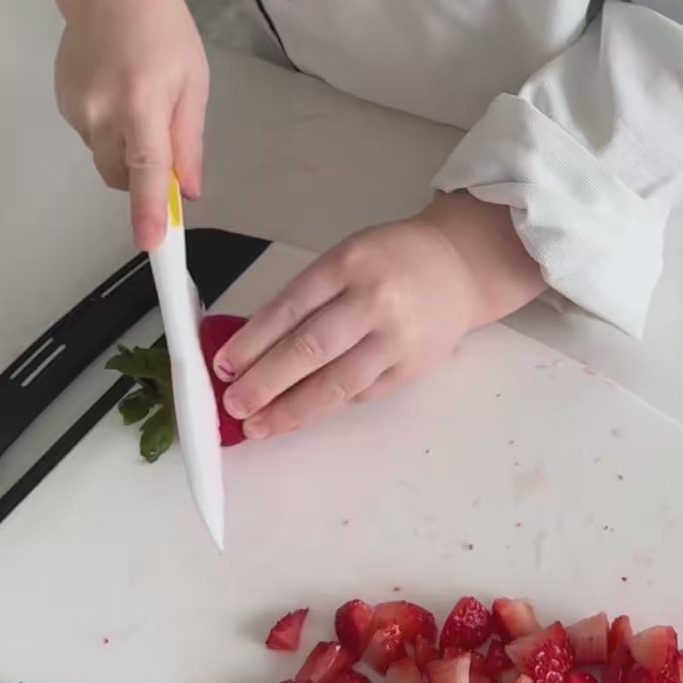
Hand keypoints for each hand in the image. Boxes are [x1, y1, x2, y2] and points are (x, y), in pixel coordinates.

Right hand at [54, 0, 208, 249]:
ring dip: (124, 146)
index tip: (152, 243)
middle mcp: (101, 111)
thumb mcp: (193, 84)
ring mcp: (75, 107)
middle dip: (142, 175)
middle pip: (120, 174)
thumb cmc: (165, 32)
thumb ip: (188, 142)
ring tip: (137, 97)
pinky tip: (116, 88)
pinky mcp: (61, 101)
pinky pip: (89, 133)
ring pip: (103, 155)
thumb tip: (186, 191)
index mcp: (142, 104)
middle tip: (163, 140)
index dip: (148, 210)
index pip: (145, 170)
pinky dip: (106, 126)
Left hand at [213, 192, 544, 438]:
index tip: (224, 366)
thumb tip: (254, 348)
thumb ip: (307, 296)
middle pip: (309, 349)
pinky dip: (326, 407)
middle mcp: (375, 300)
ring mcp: (397, 338)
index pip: (290, 308)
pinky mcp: (412, 368)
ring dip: (291, 409)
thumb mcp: (346, 258)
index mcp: (350, 263)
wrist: (458, 265)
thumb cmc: (392, 260)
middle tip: (234, 403)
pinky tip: (298, 416)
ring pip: (335, 383)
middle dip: (264, 382)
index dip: (253, 341)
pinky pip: (360, 393)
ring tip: (259, 425)